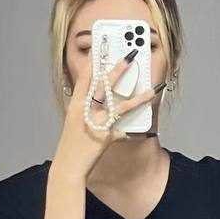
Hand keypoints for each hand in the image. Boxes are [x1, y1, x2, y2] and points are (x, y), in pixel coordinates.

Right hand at [52, 53, 164, 181]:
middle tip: (129, 57)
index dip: (92, 65)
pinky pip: (123, 132)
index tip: (99, 52)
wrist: (68, 166)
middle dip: (117, 70)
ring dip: (138, 98)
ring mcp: (96, 124)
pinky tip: (142, 129)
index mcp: (75, 107)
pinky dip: (131, 131)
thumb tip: (100, 106)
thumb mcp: (74, 124)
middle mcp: (85, 112)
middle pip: (103, 87)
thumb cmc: (71, 145)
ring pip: (120, 107)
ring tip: (151, 90)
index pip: (85, 81)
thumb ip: (86, 113)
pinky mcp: (106, 138)